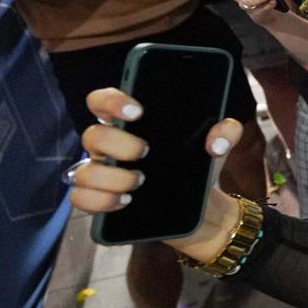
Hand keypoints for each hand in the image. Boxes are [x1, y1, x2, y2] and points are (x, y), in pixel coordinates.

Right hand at [69, 87, 242, 257]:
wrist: (201, 206)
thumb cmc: (199, 164)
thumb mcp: (218, 145)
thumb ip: (226, 131)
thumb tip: (216, 141)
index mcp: (131, 124)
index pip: (103, 101)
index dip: (112, 101)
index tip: (138, 111)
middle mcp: (110, 147)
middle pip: (91, 136)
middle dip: (118, 144)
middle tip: (145, 152)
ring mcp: (102, 175)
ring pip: (83, 171)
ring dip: (111, 177)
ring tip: (140, 182)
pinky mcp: (101, 202)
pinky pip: (81, 199)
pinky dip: (100, 200)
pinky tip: (126, 201)